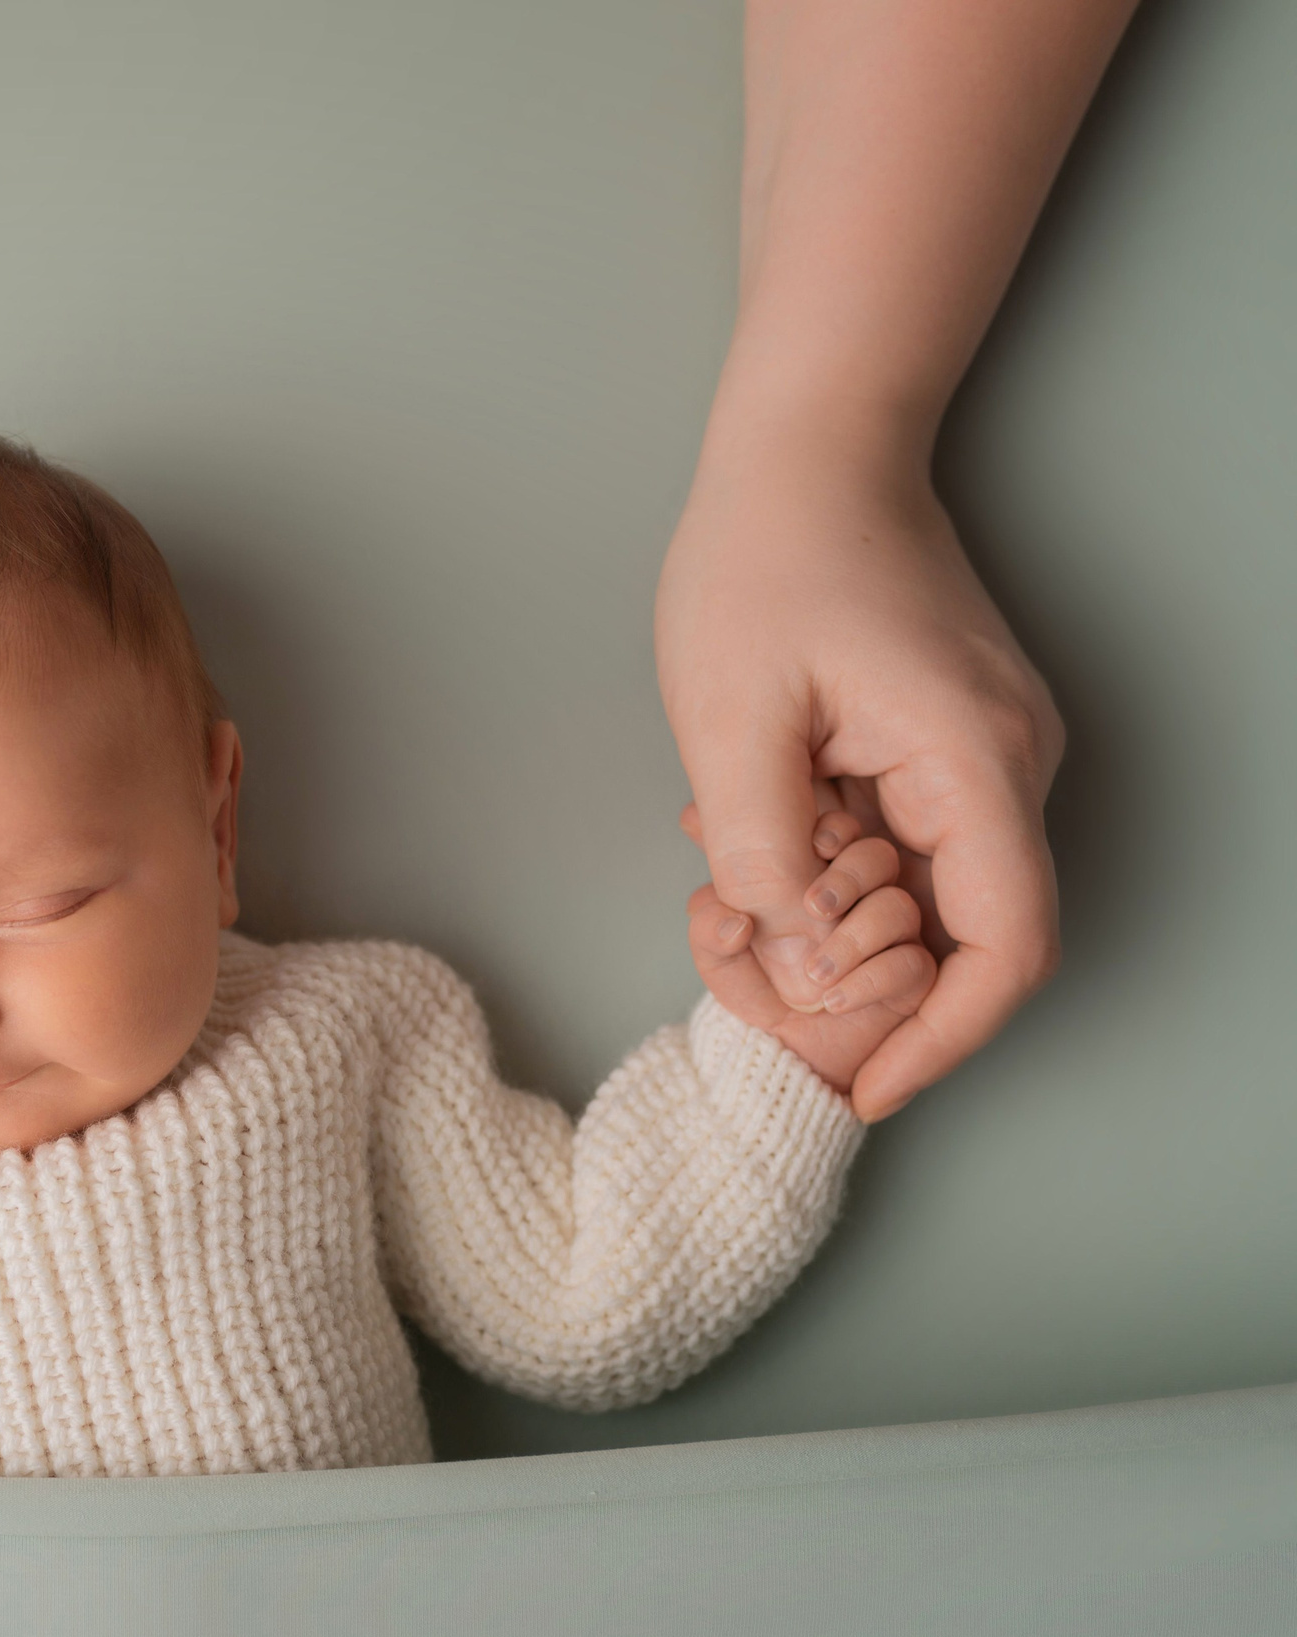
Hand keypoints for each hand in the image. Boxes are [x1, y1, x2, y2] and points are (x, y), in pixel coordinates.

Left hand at [657, 433, 1062, 1118]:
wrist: (808, 450)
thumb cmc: (766, 557)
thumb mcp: (728, 711)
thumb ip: (756, 842)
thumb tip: (788, 944)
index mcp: (975, 760)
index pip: (1006, 945)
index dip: (944, 1037)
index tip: (867, 1086)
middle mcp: (1008, 763)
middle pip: (966, 929)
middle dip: (861, 974)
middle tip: (745, 957)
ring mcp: (987, 749)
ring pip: (929, 886)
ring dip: (836, 912)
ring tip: (728, 870)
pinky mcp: (951, 738)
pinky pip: (909, 836)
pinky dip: (837, 859)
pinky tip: (756, 821)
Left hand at [686, 808, 936, 1102]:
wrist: (781, 1053)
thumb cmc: (756, 993)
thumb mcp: (720, 959)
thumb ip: (713, 930)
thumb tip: (734, 920)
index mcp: (820, 870)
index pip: (841, 830)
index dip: (831, 831)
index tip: (810, 847)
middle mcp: (864, 896)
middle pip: (879, 856)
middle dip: (847, 877)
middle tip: (813, 906)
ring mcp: (894, 934)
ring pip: (899, 908)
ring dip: (854, 937)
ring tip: (814, 973)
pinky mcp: (914, 975)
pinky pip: (914, 966)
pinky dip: (869, 980)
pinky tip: (832, 999)